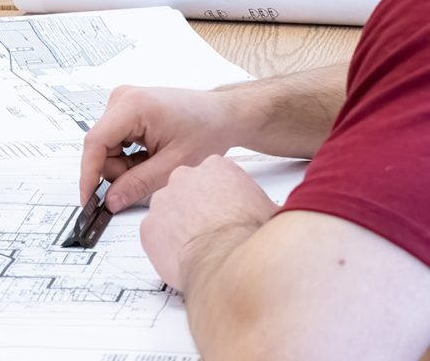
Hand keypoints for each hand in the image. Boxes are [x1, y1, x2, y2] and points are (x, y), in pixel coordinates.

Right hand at [79, 84, 244, 211]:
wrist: (222, 115)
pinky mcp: (125, 108)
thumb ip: (139, 184)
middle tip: (148, 176)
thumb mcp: (175, 164)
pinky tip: (151, 154)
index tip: (88, 199)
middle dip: (118, 170)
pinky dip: (129, 155)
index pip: (95, 142)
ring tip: (155, 162)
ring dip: (125, 164)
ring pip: (106, 146)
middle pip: (100, 147)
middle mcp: (121, 98)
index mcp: (132, 106)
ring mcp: (122, 102)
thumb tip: (110, 201)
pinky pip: (114, 140)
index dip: (88, 174)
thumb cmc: (207, 130)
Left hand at [138, 154, 274, 290]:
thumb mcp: (273, 211)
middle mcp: (184, 177)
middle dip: (197, 207)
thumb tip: (282, 209)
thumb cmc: (252, 237)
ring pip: (168, 211)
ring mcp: (162, 201)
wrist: (231, 263)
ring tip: (201, 246)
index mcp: (217, 168)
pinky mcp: (148, 227)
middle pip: (187, 189)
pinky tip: (185, 257)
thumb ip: (267, 203)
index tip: (228, 209)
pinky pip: (155, 235)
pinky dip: (166, 245)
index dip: (222, 195)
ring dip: (180, 225)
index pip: (214, 174)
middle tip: (214, 229)